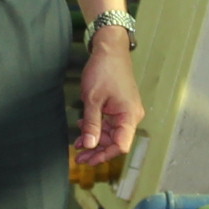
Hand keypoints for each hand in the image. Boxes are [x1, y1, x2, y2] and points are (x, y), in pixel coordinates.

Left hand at [76, 32, 142, 163]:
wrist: (110, 49)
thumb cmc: (104, 70)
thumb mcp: (92, 100)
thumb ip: (91, 124)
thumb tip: (88, 145)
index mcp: (129, 116)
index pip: (121, 146)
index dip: (104, 155)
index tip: (88, 159)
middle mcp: (131, 116)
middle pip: (116, 142)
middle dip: (97, 150)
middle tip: (79, 158)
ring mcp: (126, 111)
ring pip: (112, 133)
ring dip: (95, 139)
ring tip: (77, 144)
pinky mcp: (120, 107)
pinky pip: (110, 123)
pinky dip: (97, 128)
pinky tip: (83, 128)